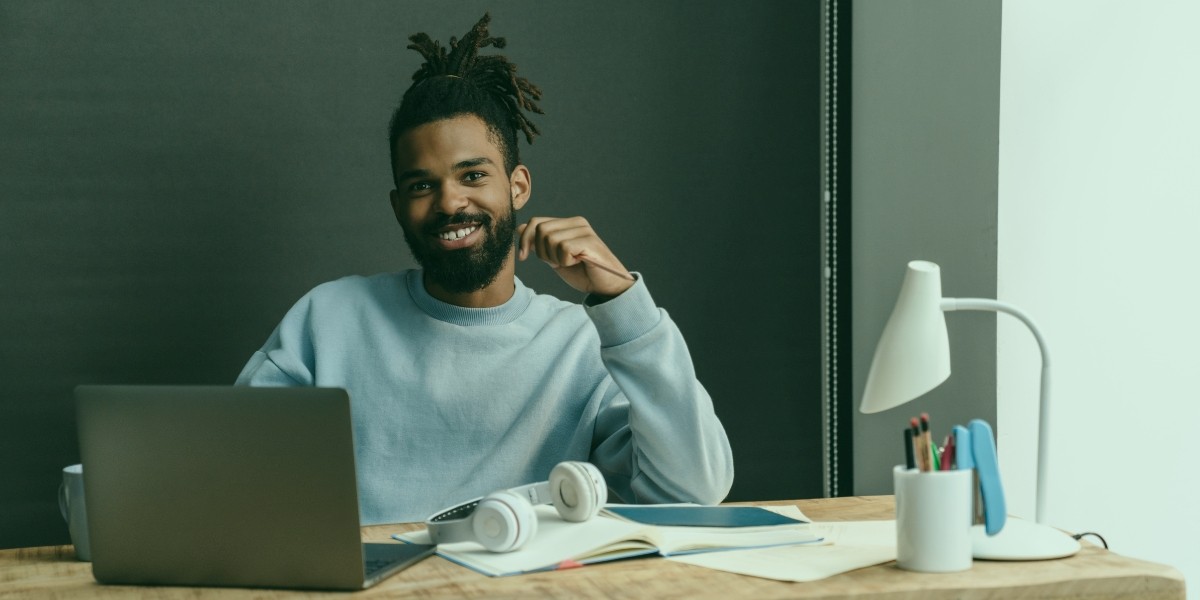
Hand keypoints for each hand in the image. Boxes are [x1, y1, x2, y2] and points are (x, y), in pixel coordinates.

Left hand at [518, 216, 634, 296]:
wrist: (606, 287)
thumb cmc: (583, 273)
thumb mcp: (554, 258)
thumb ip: (540, 244)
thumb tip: (519, 229)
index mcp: (568, 223)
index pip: (536, 222)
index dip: (525, 240)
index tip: (524, 257)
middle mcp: (576, 222)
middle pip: (541, 230)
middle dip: (542, 251)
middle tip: (557, 262)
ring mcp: (584, 230)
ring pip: (550, 239)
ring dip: (555, 258)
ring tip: (569, 263)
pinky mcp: (589, 241)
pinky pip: (563, 248)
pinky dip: (565, 261)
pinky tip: (577, 263)